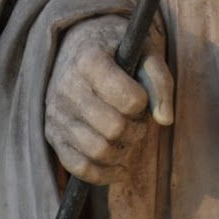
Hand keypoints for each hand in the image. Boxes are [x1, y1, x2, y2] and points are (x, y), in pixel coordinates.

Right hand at [44, 15, 172, 184]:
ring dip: (124, 151)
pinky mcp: (52, 135)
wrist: (78, 45)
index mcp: (89, 59)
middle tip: (140, 121)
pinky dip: (104, 174)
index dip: (143, 102)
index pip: (129, 98)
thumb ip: (160, 80)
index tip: (142, 96)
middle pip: (114, 128)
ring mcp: (56, 113)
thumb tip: (165, 120)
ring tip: (130, 136)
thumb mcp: (143, 49)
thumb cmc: (117, 48)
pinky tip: (120, 165)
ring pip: (97, 151)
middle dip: (136, 130)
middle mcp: (67, 86)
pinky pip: (79, 167)